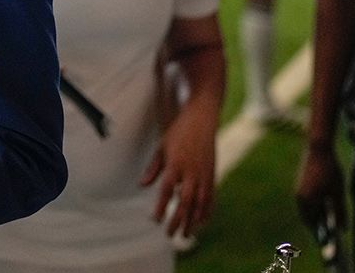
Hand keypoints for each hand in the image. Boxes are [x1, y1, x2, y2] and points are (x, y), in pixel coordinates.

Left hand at [143, 107, 216, 237]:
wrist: (202, 119)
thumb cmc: (179, 132)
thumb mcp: (162, 147)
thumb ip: (153, 168)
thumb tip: (142, 185)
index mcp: (176, 163)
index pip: (167, 190)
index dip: (161, 207)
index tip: (155, 220)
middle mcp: (191, 171)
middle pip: (185, 201)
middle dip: (178, 220)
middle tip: (170, 235)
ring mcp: (204, 174)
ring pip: (200, 203)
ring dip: (193, 221)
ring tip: (186, 235)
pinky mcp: (212, 174)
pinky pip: (211, 197)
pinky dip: (207, 211)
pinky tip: (202, 222)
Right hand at [294, 143, 345, 236]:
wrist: (318, 148)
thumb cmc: (329, 170)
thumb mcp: (338, 192)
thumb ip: (340, 212)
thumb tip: (342, 229)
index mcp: (306, 201)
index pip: (311, 224)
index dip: (320, 234)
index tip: (328, 242)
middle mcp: (299, 197)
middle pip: (308, 217)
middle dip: (318, 226)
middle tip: (331, 235)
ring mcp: (298, 190)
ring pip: (307, 209)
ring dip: (316, 216)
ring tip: (329, 223)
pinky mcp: (301, 183)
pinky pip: (306, 201)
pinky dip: (314, 206)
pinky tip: (325, 207)